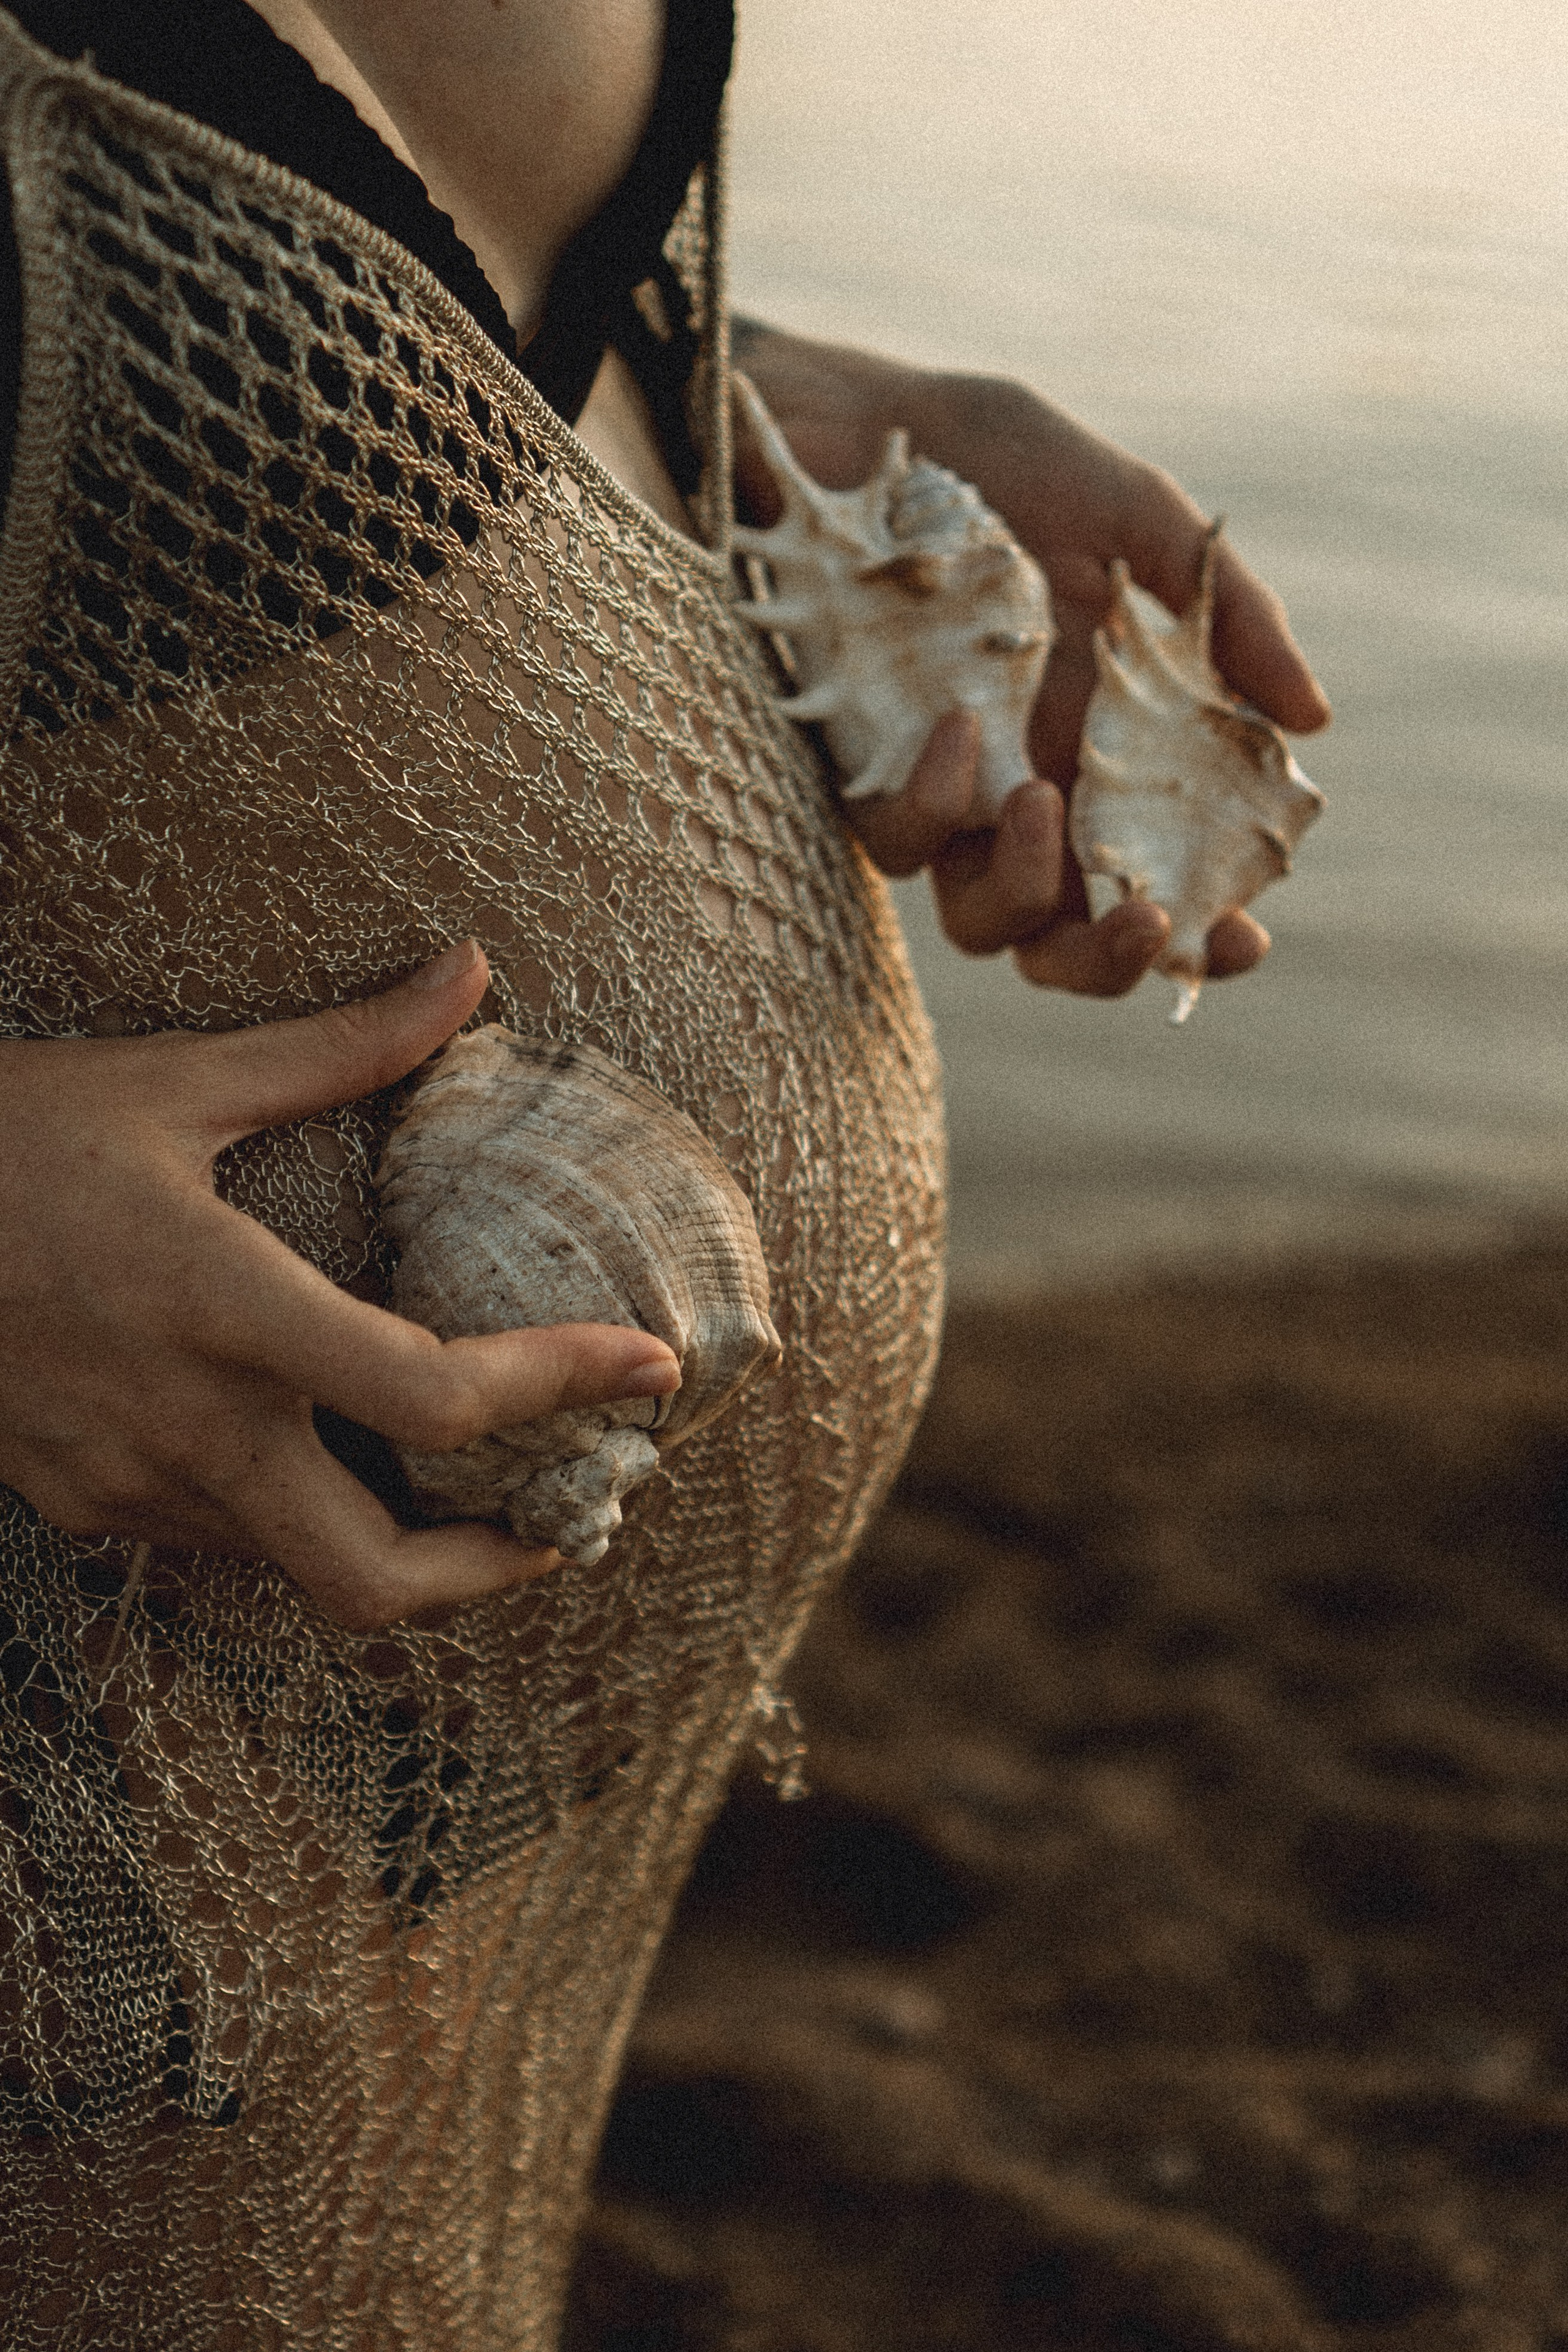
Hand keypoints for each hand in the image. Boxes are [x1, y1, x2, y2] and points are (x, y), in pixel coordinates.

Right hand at [0, 942, 680, 1628]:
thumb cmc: (2, 1136)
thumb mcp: (174, 1081)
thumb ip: (342, 1045)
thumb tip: (471, 969)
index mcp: (223, 1308)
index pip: (432, 1394)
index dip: (561, 1387)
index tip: (651, 1369)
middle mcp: (185, 1426)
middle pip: (375, 1581)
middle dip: (493, 1575)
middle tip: (564, 1520)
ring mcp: (127, 1486)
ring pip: (301, 1570)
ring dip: (399, 1543)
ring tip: (469, 1483)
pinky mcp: (84, 1506)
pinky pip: (225, 1542)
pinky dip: (301, 1516)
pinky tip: (324, 1450)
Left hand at [733, 326, 1330, 995]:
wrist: (846, 424)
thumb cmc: (995, 464)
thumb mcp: (1134, 517)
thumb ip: (1227, 615)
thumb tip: (1310, 718)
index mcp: (1103, 755)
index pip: (1155, 880)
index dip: (1198, 934)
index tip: (1243, 934)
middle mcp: (1022, 794)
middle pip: (1061, 943)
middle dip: (1109, 961)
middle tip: (1148, 920)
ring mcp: (940, 793)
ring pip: (979, 922)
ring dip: (1025, 887)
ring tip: (1039, 798)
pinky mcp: (858, 772)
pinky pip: (898, 839)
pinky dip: (935, 799)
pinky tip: (959, 722)